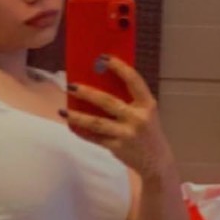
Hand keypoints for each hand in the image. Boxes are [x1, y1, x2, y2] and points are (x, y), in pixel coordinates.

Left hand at [62, 57, 175, 180]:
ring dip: (78, 116)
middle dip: (87, 93)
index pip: (133, 80)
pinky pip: (95, 138)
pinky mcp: (117, 148)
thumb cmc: (148, 130)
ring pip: (97, 123)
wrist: (156, 161)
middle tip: (70, 86)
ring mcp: (126, 134)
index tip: (103, 57)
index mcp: (147, 104)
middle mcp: (137, 118)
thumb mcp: (146, 112)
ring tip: (63, 110)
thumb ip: (131, 99)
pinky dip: (82, 132)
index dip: (118, 67)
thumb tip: (101, 81)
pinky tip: (71, 125)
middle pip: (108, 102)